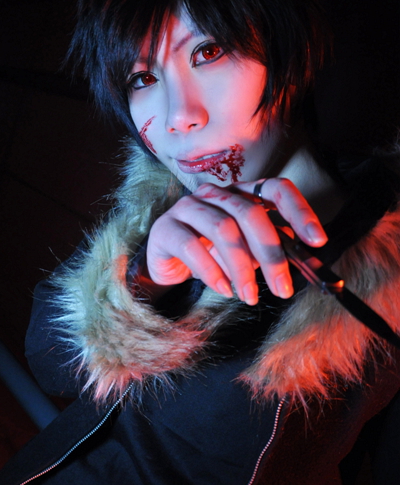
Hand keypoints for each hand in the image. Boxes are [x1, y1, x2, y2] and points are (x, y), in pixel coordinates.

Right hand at [145, 178, 327, 304]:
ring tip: (249, 296)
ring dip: (241, 268)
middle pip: (250, 213)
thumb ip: (270, 248)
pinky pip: (192, 247)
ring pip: (223, 229)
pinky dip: (212, 272)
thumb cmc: (211, 254)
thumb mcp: (246, 251)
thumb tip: (302, 255)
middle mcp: (215, 194)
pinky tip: (224, 289)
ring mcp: (188, 207)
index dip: (299, 211)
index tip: (318, 241)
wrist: (166, 263)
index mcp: (241, 194)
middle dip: (271, 254)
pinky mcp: (166, 228)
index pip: (276, 188)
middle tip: (283, 288)